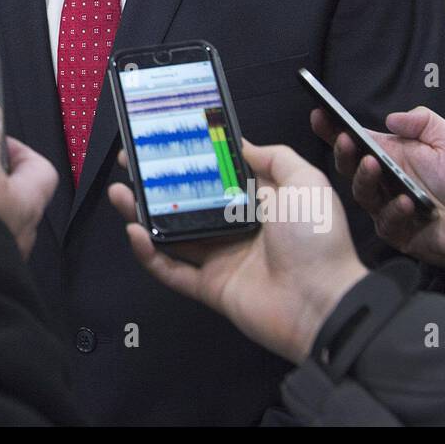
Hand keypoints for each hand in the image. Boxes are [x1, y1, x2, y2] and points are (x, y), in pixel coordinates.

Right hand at [108, 141, 366, 363]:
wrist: (324, 304)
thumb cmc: (317, 241)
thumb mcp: (306, 182)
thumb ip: (275, 157)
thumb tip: (242, 143)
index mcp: (260, 203)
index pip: (216, 175)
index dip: (190, 158)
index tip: (165, 139)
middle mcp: (237, 228)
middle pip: (186, 201)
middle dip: (156, 182)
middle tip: (131, 162)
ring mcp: (221, 258)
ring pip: (171, 233)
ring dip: (142, 213)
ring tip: (120, 193)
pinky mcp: (210, 287)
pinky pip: (171, 270)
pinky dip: (149, 254)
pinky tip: (135, 232)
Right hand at [310, 105, 444, 286]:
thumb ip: (423, 122)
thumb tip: (391, 118)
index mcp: (391, 155)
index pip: (355, 140)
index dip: (332, 129)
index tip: (319, 113)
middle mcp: (383, 180)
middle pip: (350, 166)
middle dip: (342, 151)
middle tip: (346, 140)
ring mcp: (387, 207)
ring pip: (362, 193)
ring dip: (365, 178)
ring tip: (374, 165)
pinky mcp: (397, 232)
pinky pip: (386, 222)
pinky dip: (394, 210)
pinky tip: (406, 201)